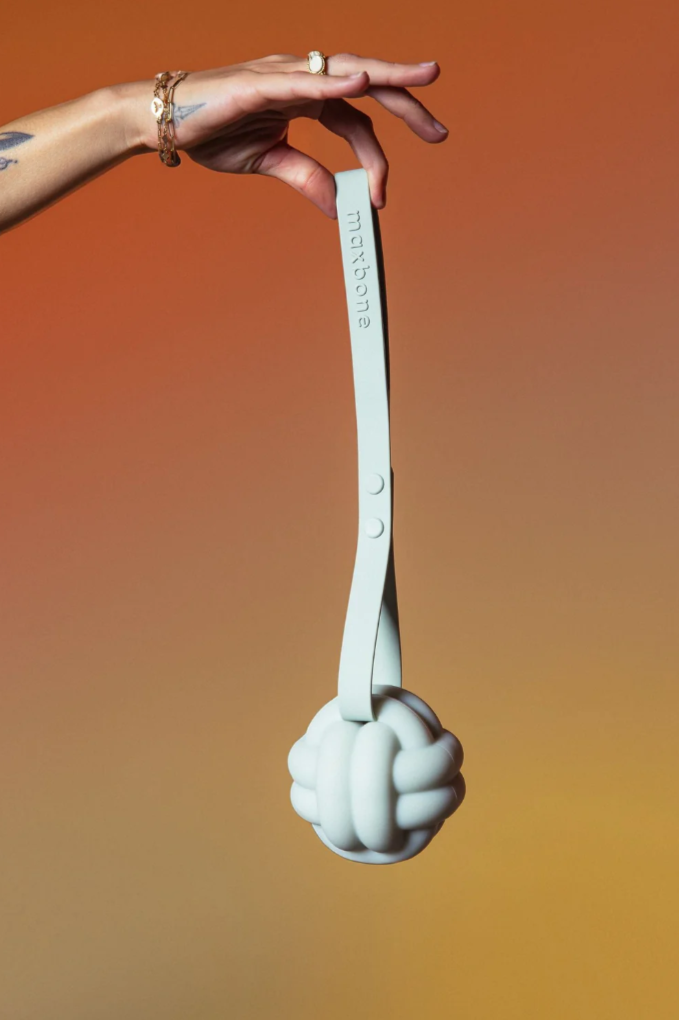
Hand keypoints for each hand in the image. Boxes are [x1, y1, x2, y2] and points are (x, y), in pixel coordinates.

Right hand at [131, 53, 447, 217]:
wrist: (164, 122)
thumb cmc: (212, 133)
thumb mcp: (269, 162)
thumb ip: (306, 178)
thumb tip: (339, 206)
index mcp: (308, 99)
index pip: (357, 123)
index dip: (376, 159)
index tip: (382, 197)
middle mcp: (303, 80)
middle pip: (367, 86)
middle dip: (407, 103)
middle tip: (440, 132)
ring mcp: (284, 76)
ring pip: (345, 71)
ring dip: (387, 74)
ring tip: (426, 77)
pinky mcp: (259, 82)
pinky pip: (303, 80)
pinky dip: (332, 81)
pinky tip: (363, 81)